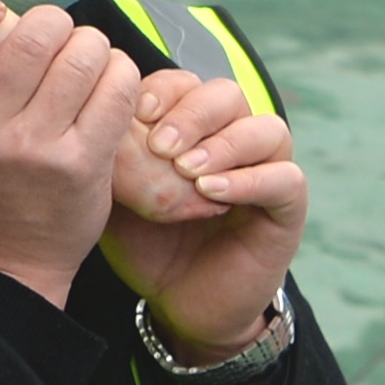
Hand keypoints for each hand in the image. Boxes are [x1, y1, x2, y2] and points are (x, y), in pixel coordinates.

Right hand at [0, 0, 139, 303]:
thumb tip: (14, 20)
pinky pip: (118, 90)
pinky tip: (113, 84)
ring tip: (91, 63)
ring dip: (95, 48)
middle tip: (61, 41)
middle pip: (34, 35)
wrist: (3, 261)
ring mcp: (37, 146)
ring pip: (85, 55)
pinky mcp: (84, 162)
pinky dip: (122, 76)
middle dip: (57, 26)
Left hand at [104, 68, 307, 360]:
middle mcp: (234, 141)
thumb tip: (96, 116)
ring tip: (186, 170)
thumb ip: (113, 155)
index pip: (188, 84)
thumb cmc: (143, 241)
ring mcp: (266, 172)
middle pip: (228, 96)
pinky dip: (249, 179)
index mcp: (193, 128)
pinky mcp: (287, 209)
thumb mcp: (116, 194)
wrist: (175, 301)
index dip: (166, 90)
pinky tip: (211, 192)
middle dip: (192, 113)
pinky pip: (286, 178)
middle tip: (160, 145)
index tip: (139, 110)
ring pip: (266, 129)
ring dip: (223, 143)